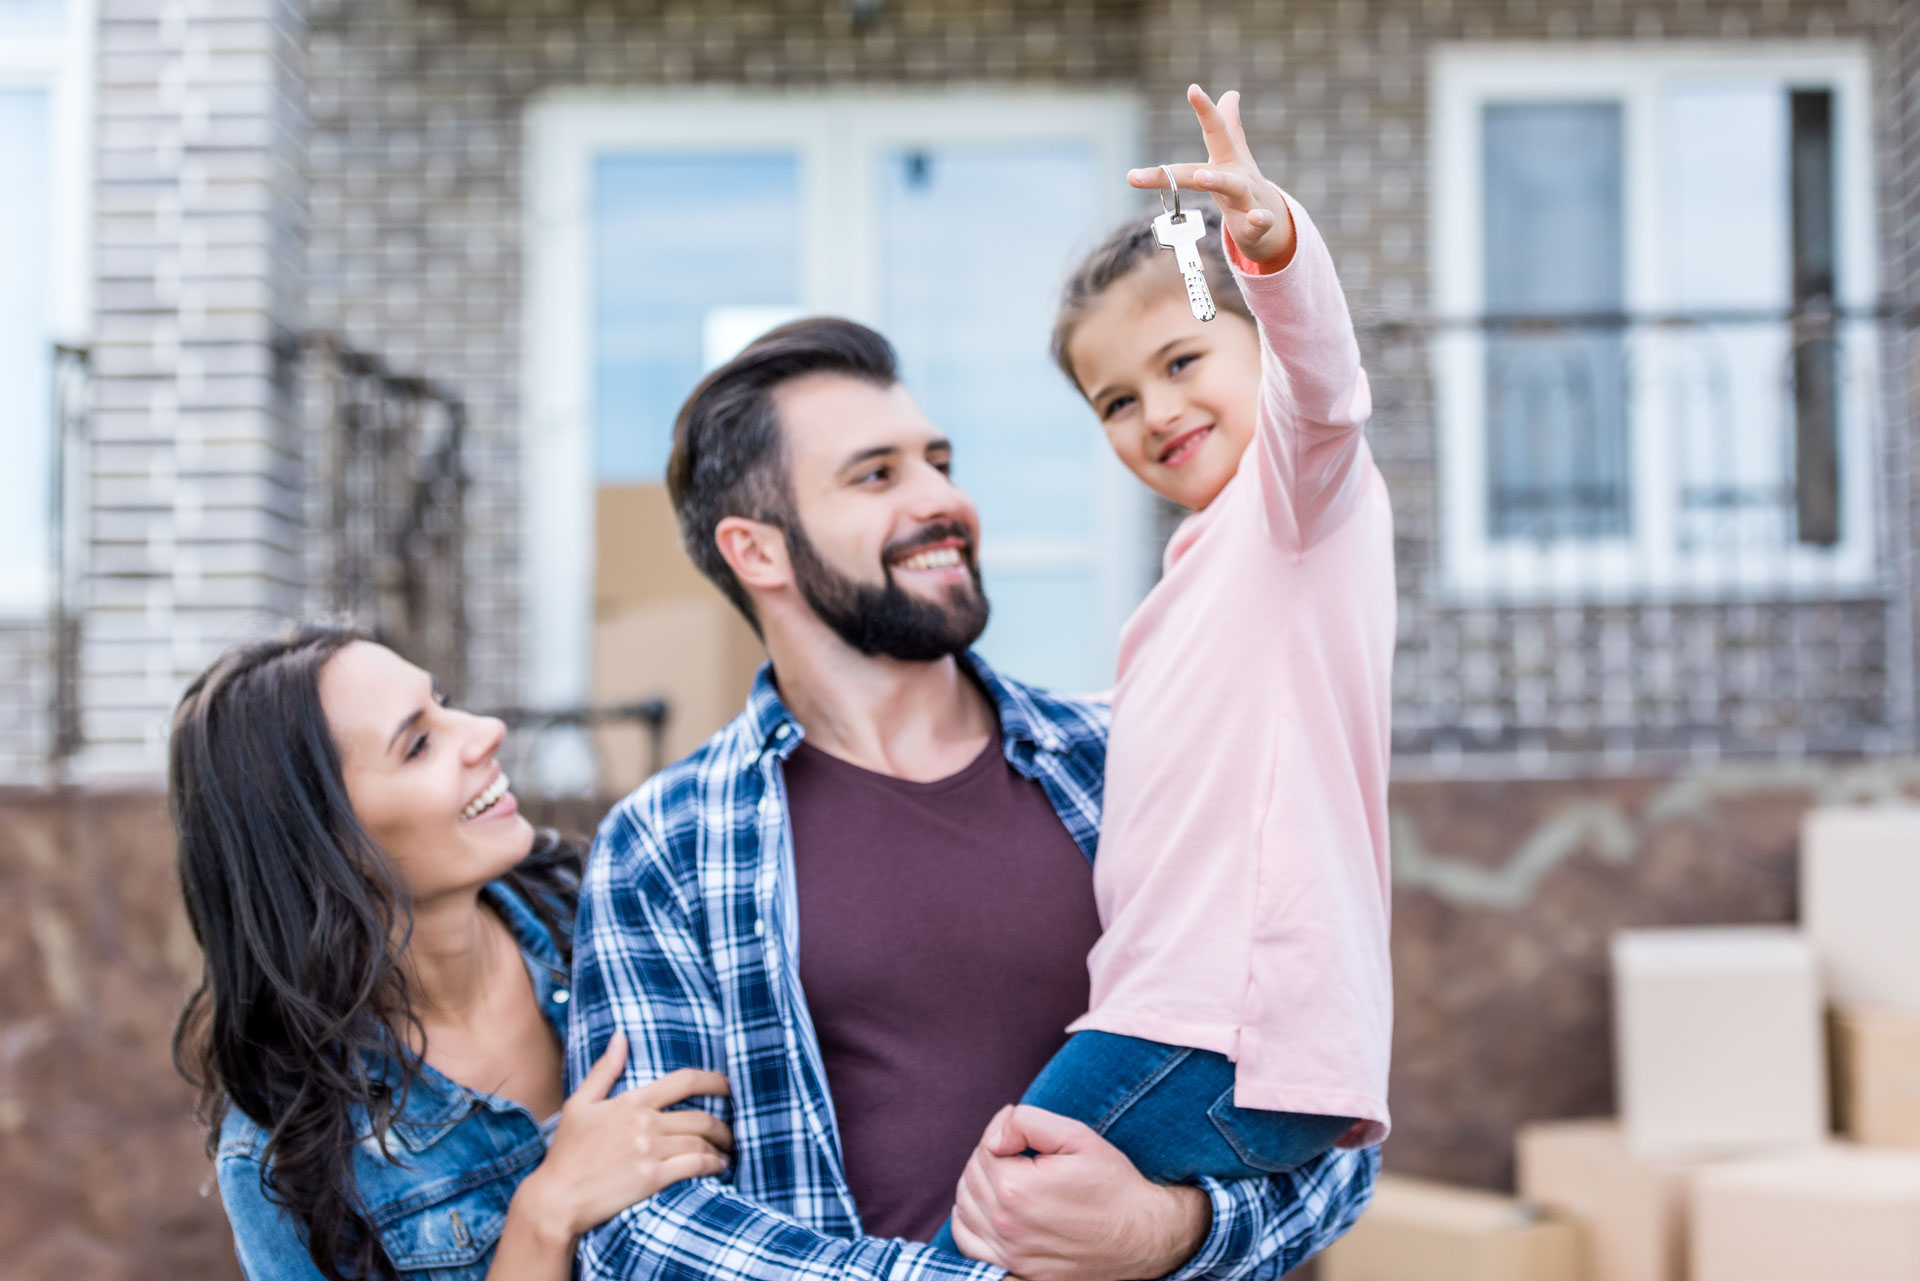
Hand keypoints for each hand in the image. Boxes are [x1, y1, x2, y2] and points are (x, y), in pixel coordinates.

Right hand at [513, 1031, 732, 1243]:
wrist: (556, 1199)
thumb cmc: (567, 1153)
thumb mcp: (579, 1104)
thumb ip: (605, 1069)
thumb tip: (621, 1035)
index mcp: (632, 1101)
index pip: (685, 1081)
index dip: (715, 1081)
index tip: (731, 1086)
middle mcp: (645, 1122)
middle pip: (701, 1117)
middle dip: (723, 1125)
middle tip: (730, 1132)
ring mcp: (649, 1150)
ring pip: (701, 1142)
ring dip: (719, 1147)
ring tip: (724, 1153)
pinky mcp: (652, 1178)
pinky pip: (695, 1166)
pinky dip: (712, 1165)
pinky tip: (717, 1167)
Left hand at [949, 1105, 1211, 1280]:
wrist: (1143, 1237)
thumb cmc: (1113, 1184)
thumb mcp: (1078, 1137)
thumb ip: (1027, 1123)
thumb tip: (993, 1136)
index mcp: (1018, 1189)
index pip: (984, 1149)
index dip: (1003, 1132)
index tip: (1026, 1133)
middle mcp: (1006, 1225)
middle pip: (971, 1177)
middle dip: (990, 1156)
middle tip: (1020, 1151)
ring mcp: (1009, 1253)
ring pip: (964, 1207)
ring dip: (978, 1185)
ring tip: (1009, 1173)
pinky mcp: (1015, 1269)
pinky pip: (969, 1243)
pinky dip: (969, 1220)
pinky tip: (991, 1206)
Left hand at [1129, 85, 1297, 271]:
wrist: (1274, 222)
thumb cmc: (1244, 185)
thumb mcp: (1234, 156)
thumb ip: (1228, 124)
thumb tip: (1231, 92)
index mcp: (1226, 159)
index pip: (1215, 131)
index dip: (1205, 109)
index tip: (1193, 88)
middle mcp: (1237, 175)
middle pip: (1210, 165)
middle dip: (1187, 158)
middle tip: (1170, 154)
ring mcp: (1249, 198)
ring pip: (1235, 187)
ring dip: (1219, 180)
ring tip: (1203, 177)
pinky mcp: (1257, 225)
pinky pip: (1259, 222)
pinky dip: (1258, 220)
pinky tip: (1256, 218)